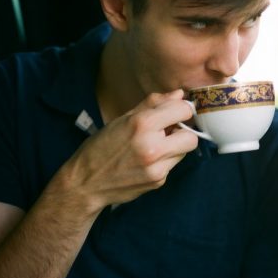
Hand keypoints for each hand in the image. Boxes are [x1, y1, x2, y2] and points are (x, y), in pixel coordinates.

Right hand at [53, 89, 199, 214]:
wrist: (85, 183)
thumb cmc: (101, 147)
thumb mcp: (123, 119)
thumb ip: (153, 104)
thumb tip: (179, 94)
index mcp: (142, 124)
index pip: (183, 110)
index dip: (181, 110)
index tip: (175, 113)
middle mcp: (152, 146)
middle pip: (192, 136)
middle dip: (183, 132)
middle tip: (168, 132)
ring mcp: (156, 167)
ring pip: (185, 152)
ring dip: (175, 147)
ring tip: (154, 146)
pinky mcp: (158, 181)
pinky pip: (172, 165)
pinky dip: (164, 161)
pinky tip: (146, 161)